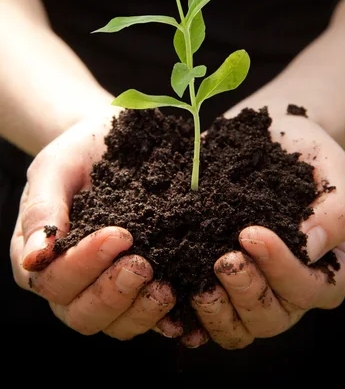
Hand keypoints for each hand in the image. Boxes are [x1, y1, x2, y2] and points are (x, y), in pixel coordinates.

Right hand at [10, 107, 178, 339]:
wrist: (114, 143)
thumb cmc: (80, 152)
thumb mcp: (56, 167)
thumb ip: (42, 209)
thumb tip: (36, 257)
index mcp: (40, 256)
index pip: (53, 280)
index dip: (85, 265)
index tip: (122, 234)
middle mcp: (69, 281)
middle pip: (80, 313)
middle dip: (113, 293)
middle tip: (144, 264)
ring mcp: (104, 287)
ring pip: (114, 323)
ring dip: (140, 312)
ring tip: (167, 288)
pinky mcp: (138, 288)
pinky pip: (147, 317)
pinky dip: (166, 321)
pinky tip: (185, 314)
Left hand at [189, 113, 344, 348]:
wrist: (273, 139)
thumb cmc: (309, 154)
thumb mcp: (334, 168)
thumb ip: (334, 210)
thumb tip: (311, 247)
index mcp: (327, 270)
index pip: (306, 288)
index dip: (279, 268)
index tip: (250, 233)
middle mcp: (290, 290)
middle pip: (270, 319)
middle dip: (245, 292)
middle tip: (223, 259)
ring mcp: (254, 290)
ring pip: (237, 328)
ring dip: (215, 312)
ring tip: (198, 284)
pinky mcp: (219, 282)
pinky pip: (202, 317)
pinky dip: (185, 317)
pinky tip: (169, 303)